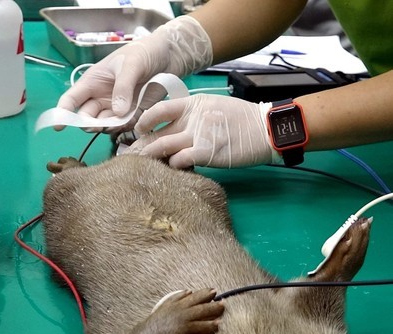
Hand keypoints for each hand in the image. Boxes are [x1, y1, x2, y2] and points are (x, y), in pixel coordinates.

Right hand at [55, 16, 212, 130]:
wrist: (168, 57)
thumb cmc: (144, 53)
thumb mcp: (132, 65)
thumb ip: (123, 88)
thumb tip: (117, 113)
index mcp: (93, 82)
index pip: (72, 99)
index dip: (63, 113)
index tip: (59, 126)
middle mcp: (102, 98)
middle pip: (88, 118)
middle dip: (91, 125)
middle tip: (102, 125)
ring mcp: (117, 108)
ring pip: (106, 126)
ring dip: (111, 128)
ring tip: (122, 121)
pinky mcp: (133, 115)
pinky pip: (125, 127)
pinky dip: (127, 128)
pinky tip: (136, 121)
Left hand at [125, 94, 280, 168]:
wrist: (266, 129)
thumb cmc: (243, 120)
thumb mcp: (215, 108)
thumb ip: (194, 116)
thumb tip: (176, 131)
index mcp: (194, 104)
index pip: (160, 108)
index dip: (144, 120)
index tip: (137, 131)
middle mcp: (193, 117)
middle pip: (157, 131)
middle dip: (139, 145)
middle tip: (127, 156)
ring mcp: (199, 134)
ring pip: (163, 146)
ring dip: (149, 157)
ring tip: (138, 166)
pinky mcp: (207, 152)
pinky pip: (180, 160)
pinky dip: (172, 166)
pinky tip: (170, 170)